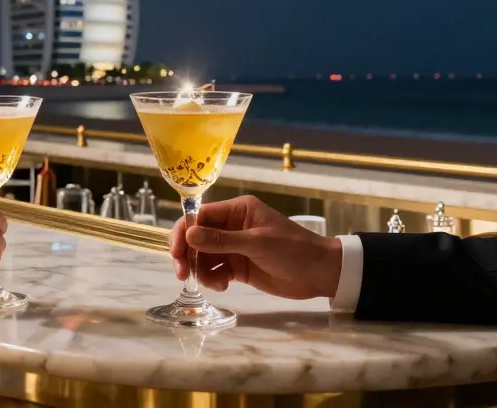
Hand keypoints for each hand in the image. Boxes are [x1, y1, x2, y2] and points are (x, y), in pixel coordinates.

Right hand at [170, 195, 341, 299]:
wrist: (320, 273)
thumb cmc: (293, 250)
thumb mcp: (257, 243)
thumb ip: (222, 241)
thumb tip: (189, 235)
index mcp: (237, 211)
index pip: (200, 217)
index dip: (184, 232)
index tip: (176, 252)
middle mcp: (231, 227)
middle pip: (197, 238)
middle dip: (188, 255)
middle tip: (182, 274)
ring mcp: (234, 248)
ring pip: (204, 257)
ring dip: (201, 271)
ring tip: (214, 284)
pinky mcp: (238, 267)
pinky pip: (215, 271)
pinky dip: (213, 280)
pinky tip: (223, 287)